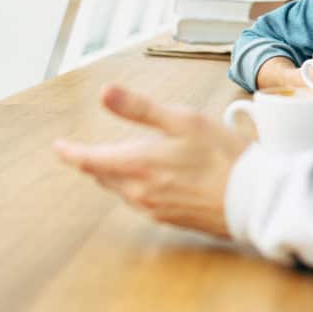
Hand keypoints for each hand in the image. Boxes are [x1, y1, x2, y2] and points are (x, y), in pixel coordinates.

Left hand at [54, 85, 250, 237]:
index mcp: (137, 164)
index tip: (58, 147)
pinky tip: (157, 179)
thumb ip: (140, 108)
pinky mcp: (170, 219)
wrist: (254, 199)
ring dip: (118, 174)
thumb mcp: (184, 120)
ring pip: (122, 189)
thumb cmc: (223, 156)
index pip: (88, 160)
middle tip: (91, 150)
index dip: (70, 152)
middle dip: (96, 161)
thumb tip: (104, 92)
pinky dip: (139, 187)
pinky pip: (142, 201)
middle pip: (104, 175)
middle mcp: (138, 192)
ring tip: (126, 160)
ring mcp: (154, 209)